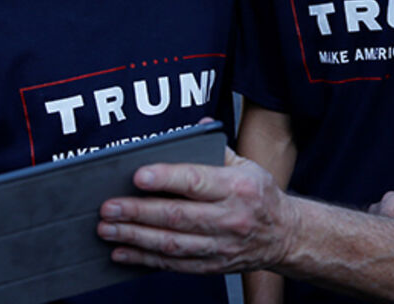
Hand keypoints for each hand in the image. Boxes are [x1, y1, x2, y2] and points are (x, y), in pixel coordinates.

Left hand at [97, 148, 296, 274]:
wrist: (285, 235)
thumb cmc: (260, 195)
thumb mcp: (247, 165)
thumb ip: (217, 147)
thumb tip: (196, 126)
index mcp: (238, 187)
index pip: (197, 181)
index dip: (166, 179)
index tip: (137, 176)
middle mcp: (230, 218)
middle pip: (177, 216)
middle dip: (137, 212)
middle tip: (108, 207)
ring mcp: (221, 245)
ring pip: (171, 243)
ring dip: (135, 237)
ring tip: (108, 229)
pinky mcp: (213, 266)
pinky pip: (174, 265)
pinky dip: (145, 260)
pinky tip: (122, 252)